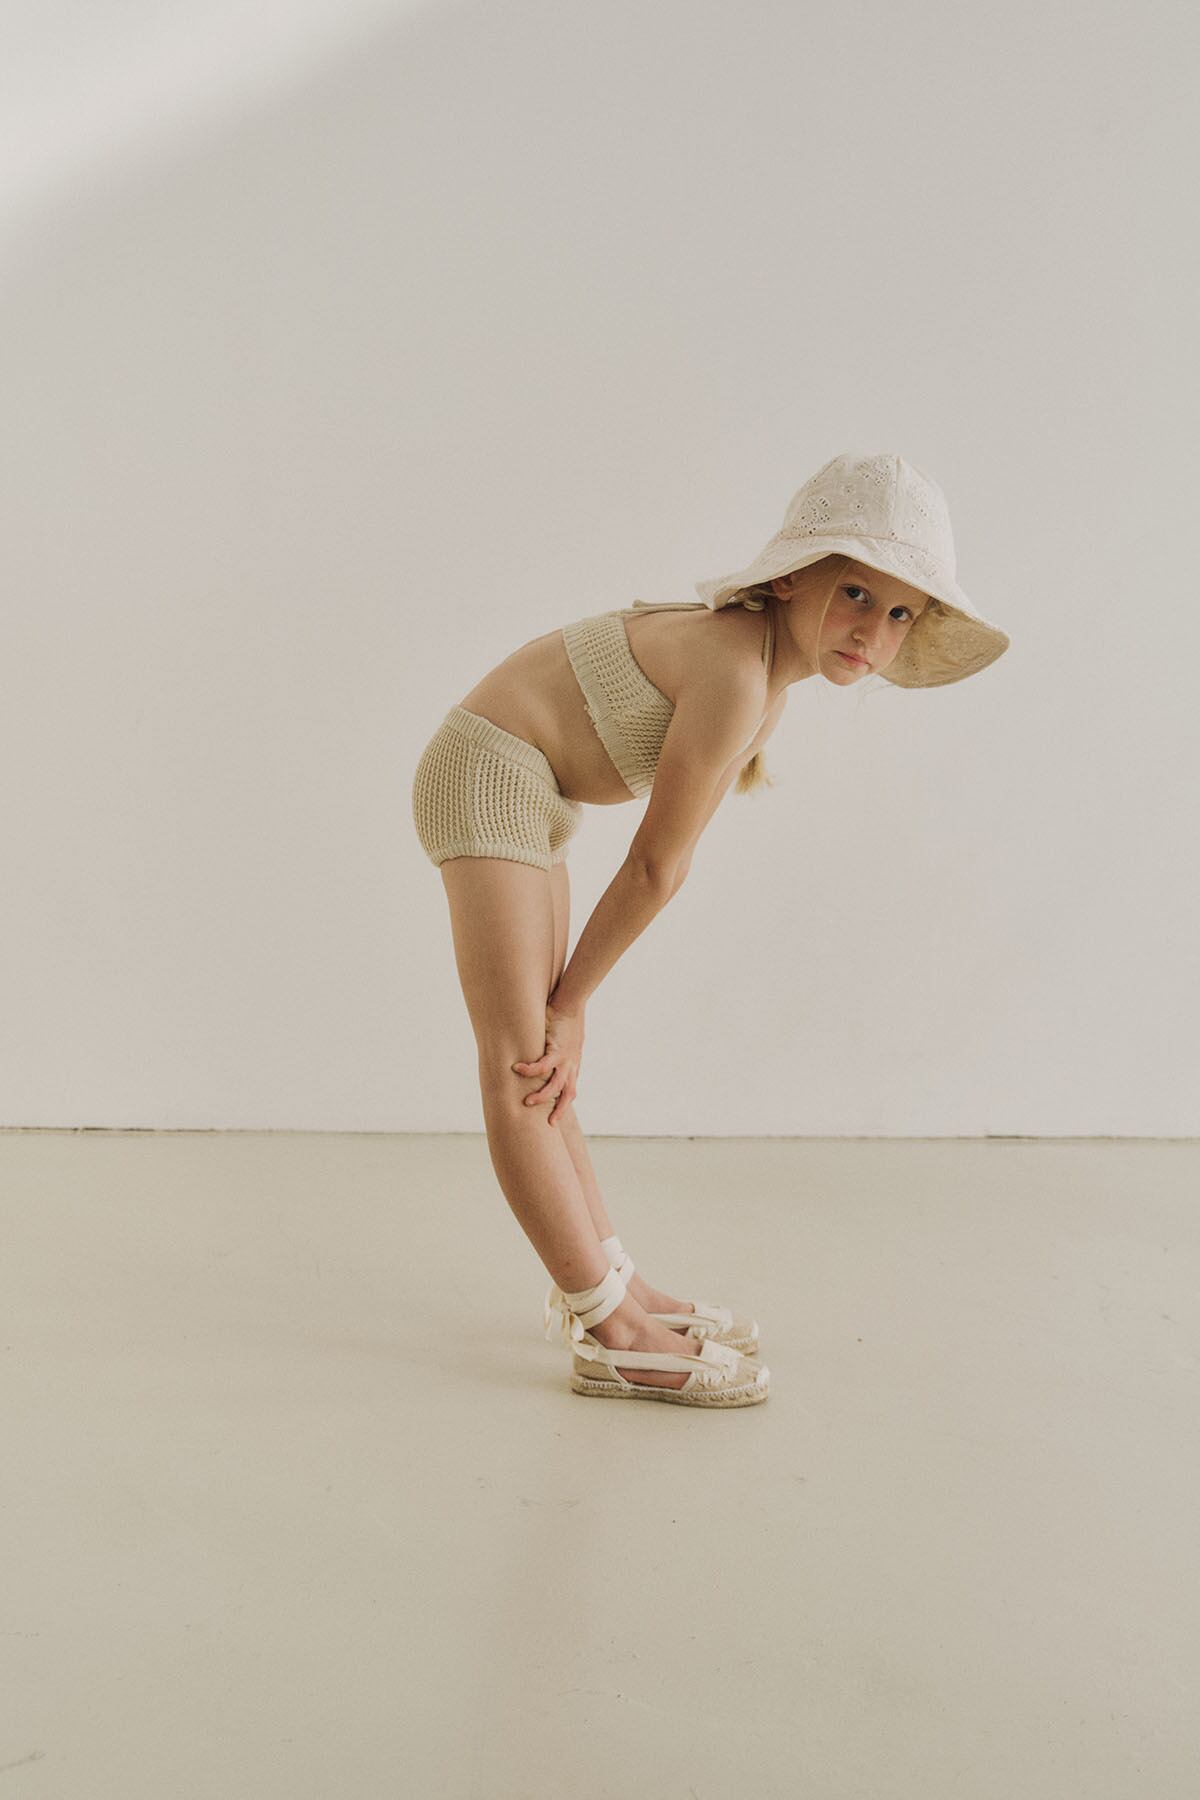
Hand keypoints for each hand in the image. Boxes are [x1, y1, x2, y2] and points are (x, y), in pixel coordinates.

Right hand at [512, 1002, 584, 1126]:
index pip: (570, 1088)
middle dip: (559, 1110)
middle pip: (568, 1094)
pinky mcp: (557, 1049)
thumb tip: (542, 1051)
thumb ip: (554, 1049)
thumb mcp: (564, 1038)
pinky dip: (529, 1070)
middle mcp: (572, 1064)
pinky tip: (516, 1069)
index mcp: (574, 1064)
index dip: (563, 1102)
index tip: (554, 1115)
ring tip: (527, 1102)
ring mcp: (566, 1058)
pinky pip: (542, 1065)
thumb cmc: (566, 1018)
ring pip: (556, 1085)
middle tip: (549, 1123)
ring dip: (541, 1096)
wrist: (572, 1003)